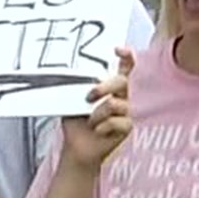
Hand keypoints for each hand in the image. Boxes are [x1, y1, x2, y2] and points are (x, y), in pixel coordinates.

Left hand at [61, 48, 134, 170]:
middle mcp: (121, 96)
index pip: (125, 67)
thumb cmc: (76, 122)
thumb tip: (71, 74)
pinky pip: (116, 121)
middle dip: (104, 87)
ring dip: (96, 114)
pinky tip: (98, 131)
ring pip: (114, 103)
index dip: (127, 56)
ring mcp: (126, 111)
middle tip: (88, 97)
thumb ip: (78, 87)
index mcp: (111, 86)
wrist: (77, 147)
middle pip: (122, 81)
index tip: (118, 49)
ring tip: (90, 123)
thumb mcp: (73, 100)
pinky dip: (102, 127)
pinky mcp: (127, 127)